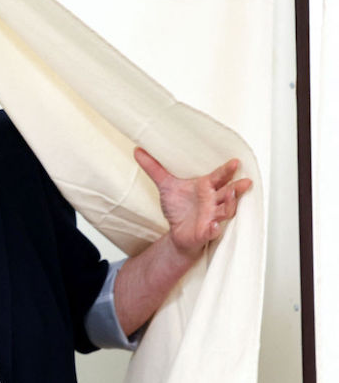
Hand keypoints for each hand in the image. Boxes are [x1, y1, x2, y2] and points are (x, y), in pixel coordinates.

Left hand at [134, 147, 251, 260]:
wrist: (176, 233)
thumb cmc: (178, 208)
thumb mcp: (165, 185)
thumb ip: (154, 168)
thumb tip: (138, 150)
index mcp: (206, 187)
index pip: (219, 176)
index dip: (227, 170)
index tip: (235, 162)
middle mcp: (213, 201)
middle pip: (228, 192)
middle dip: (236, 188)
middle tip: (245, 182)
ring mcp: (212, 216)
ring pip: (226, 210)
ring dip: (231, 205)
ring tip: (232, 198)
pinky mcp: (207, 231)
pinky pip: (213, 230)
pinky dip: (214, 228)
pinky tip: (214, 226)